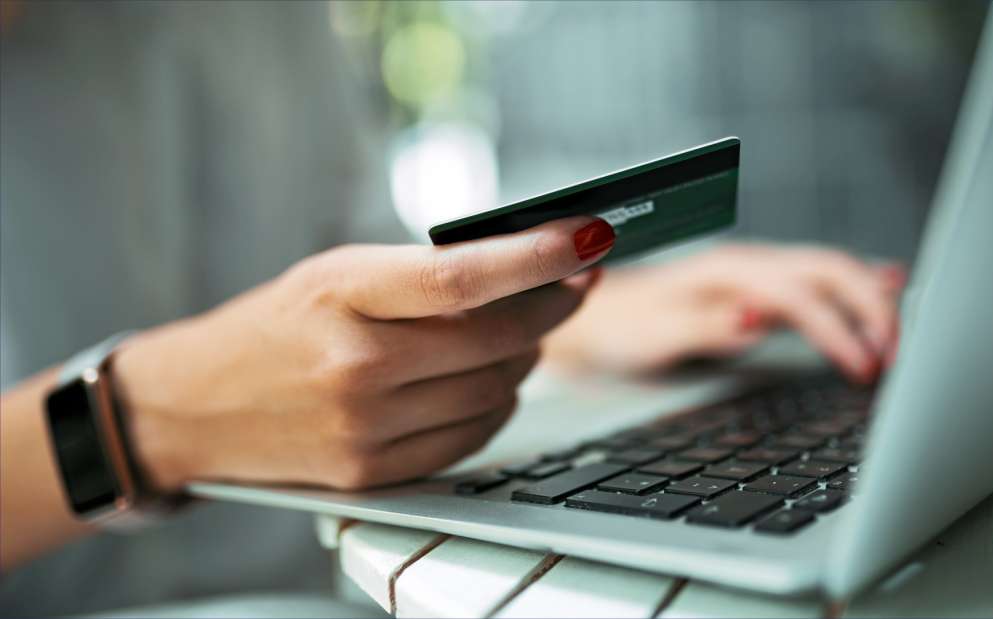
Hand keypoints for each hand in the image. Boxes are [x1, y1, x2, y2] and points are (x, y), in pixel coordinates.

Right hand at [113, 217, 615, 491]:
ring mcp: (365, 429)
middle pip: (497, 339)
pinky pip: (475, 437)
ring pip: (498, 391)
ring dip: (527, 356)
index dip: (538, 257)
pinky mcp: (374, 474)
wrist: (200, 403)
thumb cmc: (278, 324)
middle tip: (575, 279)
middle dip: (553, 305)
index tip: (590, 237)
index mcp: (342, 295)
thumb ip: (422, 273)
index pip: (461, 277)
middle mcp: (354, 366)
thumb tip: (529, 267)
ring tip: (521, 330)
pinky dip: (498, 403)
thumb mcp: (337, 274)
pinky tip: (489, 378)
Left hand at [543, 243, 903, 381]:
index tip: (864, 366)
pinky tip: (886, 290)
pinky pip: (819, 286)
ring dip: (870, 303)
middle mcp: (747, 266)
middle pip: (828, 270)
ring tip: (903, 339)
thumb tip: (758, 320)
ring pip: (830, 274)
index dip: (837, 328)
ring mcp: (756, 277)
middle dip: (870, 308)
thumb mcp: (652, 335)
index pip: (798, 293)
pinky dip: (856, 291)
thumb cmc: (619, 327)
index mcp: (725, 271)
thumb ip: (704, 327)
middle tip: (898, 356)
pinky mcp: (760, 293)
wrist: (594, 317)